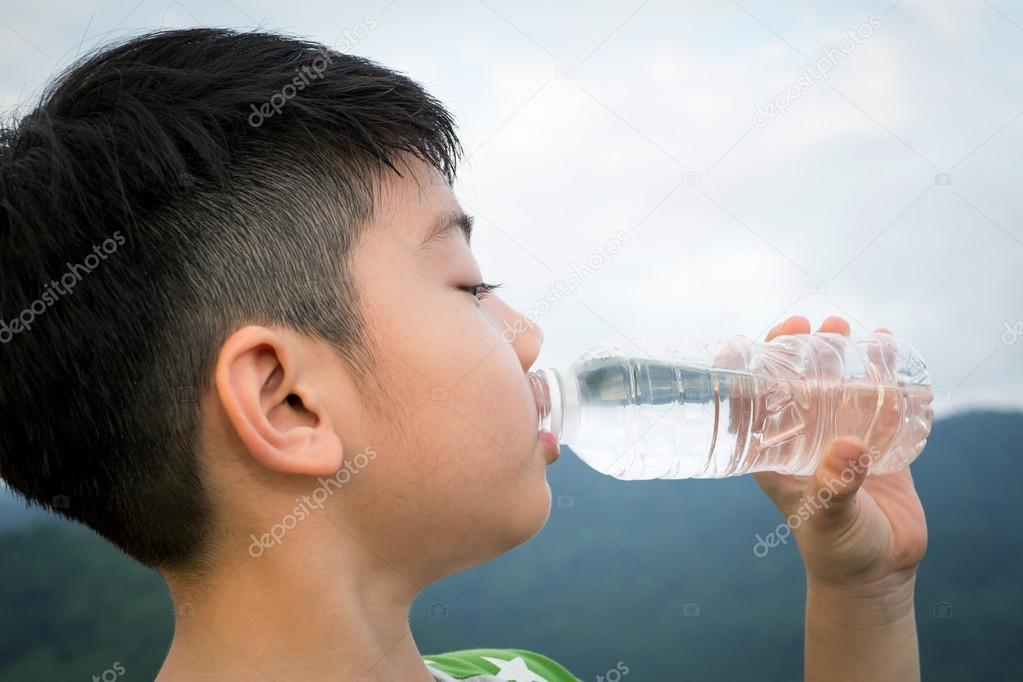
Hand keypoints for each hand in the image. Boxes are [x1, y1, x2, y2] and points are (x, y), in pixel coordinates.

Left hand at [752, 315, 927, 596]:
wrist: (876, 574)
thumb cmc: (836, 548)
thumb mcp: (828, 515)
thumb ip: (836, 484)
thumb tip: (850, 447)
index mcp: (774, 452)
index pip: (755, 400)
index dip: (755, 365)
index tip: (762, 338)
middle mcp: (802, 440)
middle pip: (797, 382)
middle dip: (803, 349)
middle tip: (818, 324)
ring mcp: (838, 440)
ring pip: (837, 386)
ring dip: (842, 356)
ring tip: (851, 328)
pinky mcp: (874, 445)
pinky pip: (877, 403)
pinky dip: (883, 377)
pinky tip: (889, 352)